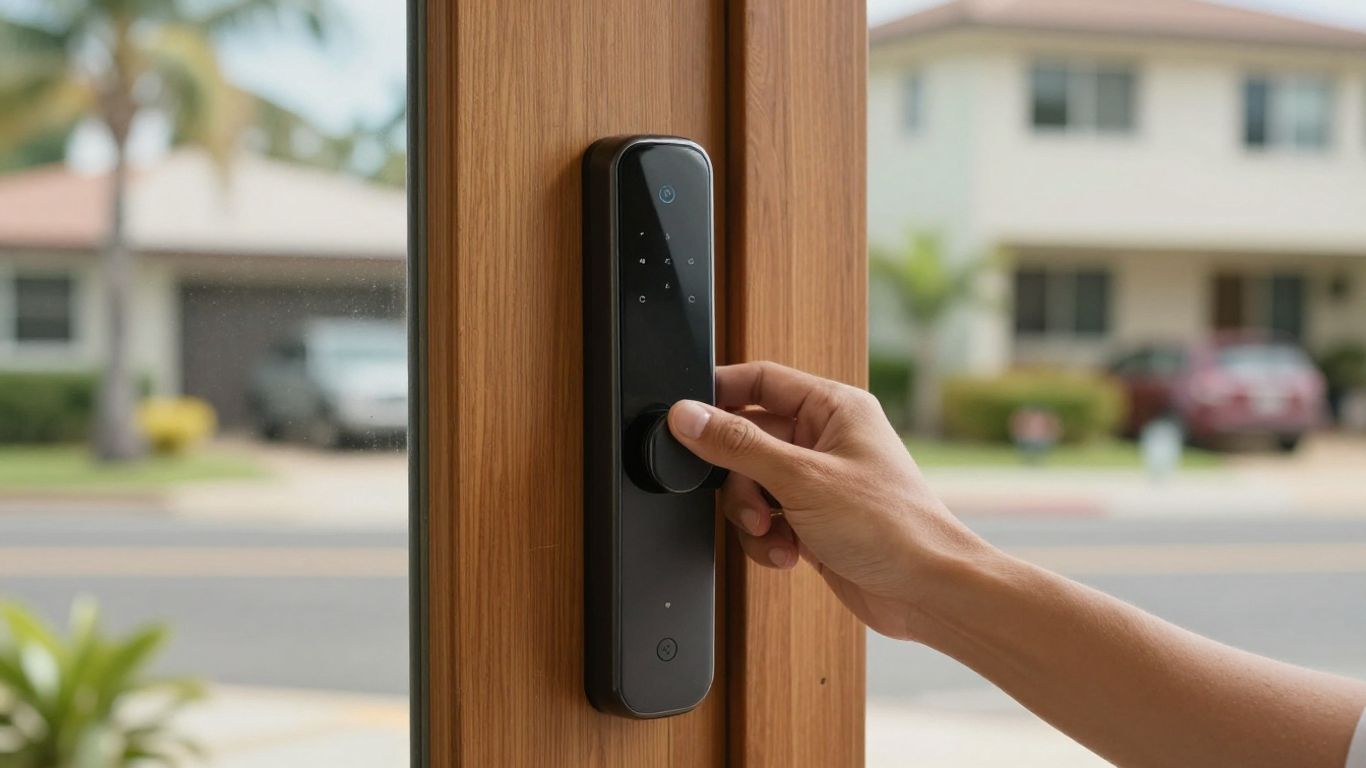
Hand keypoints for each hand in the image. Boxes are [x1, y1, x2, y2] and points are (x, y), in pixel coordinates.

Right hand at [667, 361, 989, 639]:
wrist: (926, 591)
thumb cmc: (891, 526)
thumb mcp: (801, 478)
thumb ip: (737, 445)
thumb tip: (687, 416)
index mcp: (833, 407)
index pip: (760, 381)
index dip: (719, 396)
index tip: (684, 418)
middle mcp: (826, 439)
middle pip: (747, 440)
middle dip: (740, 480)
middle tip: (752, 505)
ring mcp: (819, 481)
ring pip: (751, 485)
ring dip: (752, 516)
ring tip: (773, 534)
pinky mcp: (814, 520)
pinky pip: (766, 519)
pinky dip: (767, 539)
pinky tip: (788, 554)